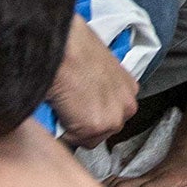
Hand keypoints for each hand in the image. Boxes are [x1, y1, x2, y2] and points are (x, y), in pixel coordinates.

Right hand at [47, 15, 139, 148]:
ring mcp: (113, 119)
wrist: (64, 46)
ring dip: (74, 129)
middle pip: (104, 130)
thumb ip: (99, 86)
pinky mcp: (95, 127)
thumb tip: (85, 96)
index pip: (112, 114)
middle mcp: (127, 106)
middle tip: (68, 108)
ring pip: (90, 139)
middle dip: (86, 124)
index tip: (79, 107)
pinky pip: (73, 140)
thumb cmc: (74, 46)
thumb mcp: (96, 67)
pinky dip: (61, 131)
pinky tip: (57, 110)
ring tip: (62, 108)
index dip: (92, 112)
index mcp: (129, 90)